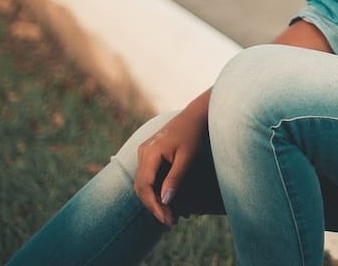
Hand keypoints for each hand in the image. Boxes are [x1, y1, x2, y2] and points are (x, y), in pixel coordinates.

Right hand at [133, 108, 206, 225]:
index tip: (166, 219)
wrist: (196, 115)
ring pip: (143, 183)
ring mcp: (144, 152)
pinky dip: (156, 190)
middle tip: (170, 221)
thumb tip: (165, 200)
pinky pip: (148, 176)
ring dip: (154, 199)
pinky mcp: (149, 154)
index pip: (145, 186)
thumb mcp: (188, 157)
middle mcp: (143, 152)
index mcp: (150, 152)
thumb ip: (175, 178)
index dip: (154, 205)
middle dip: (154, 206)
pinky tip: (168, 200)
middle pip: (141, 187)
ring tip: (170, 214)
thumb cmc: (194, 134)